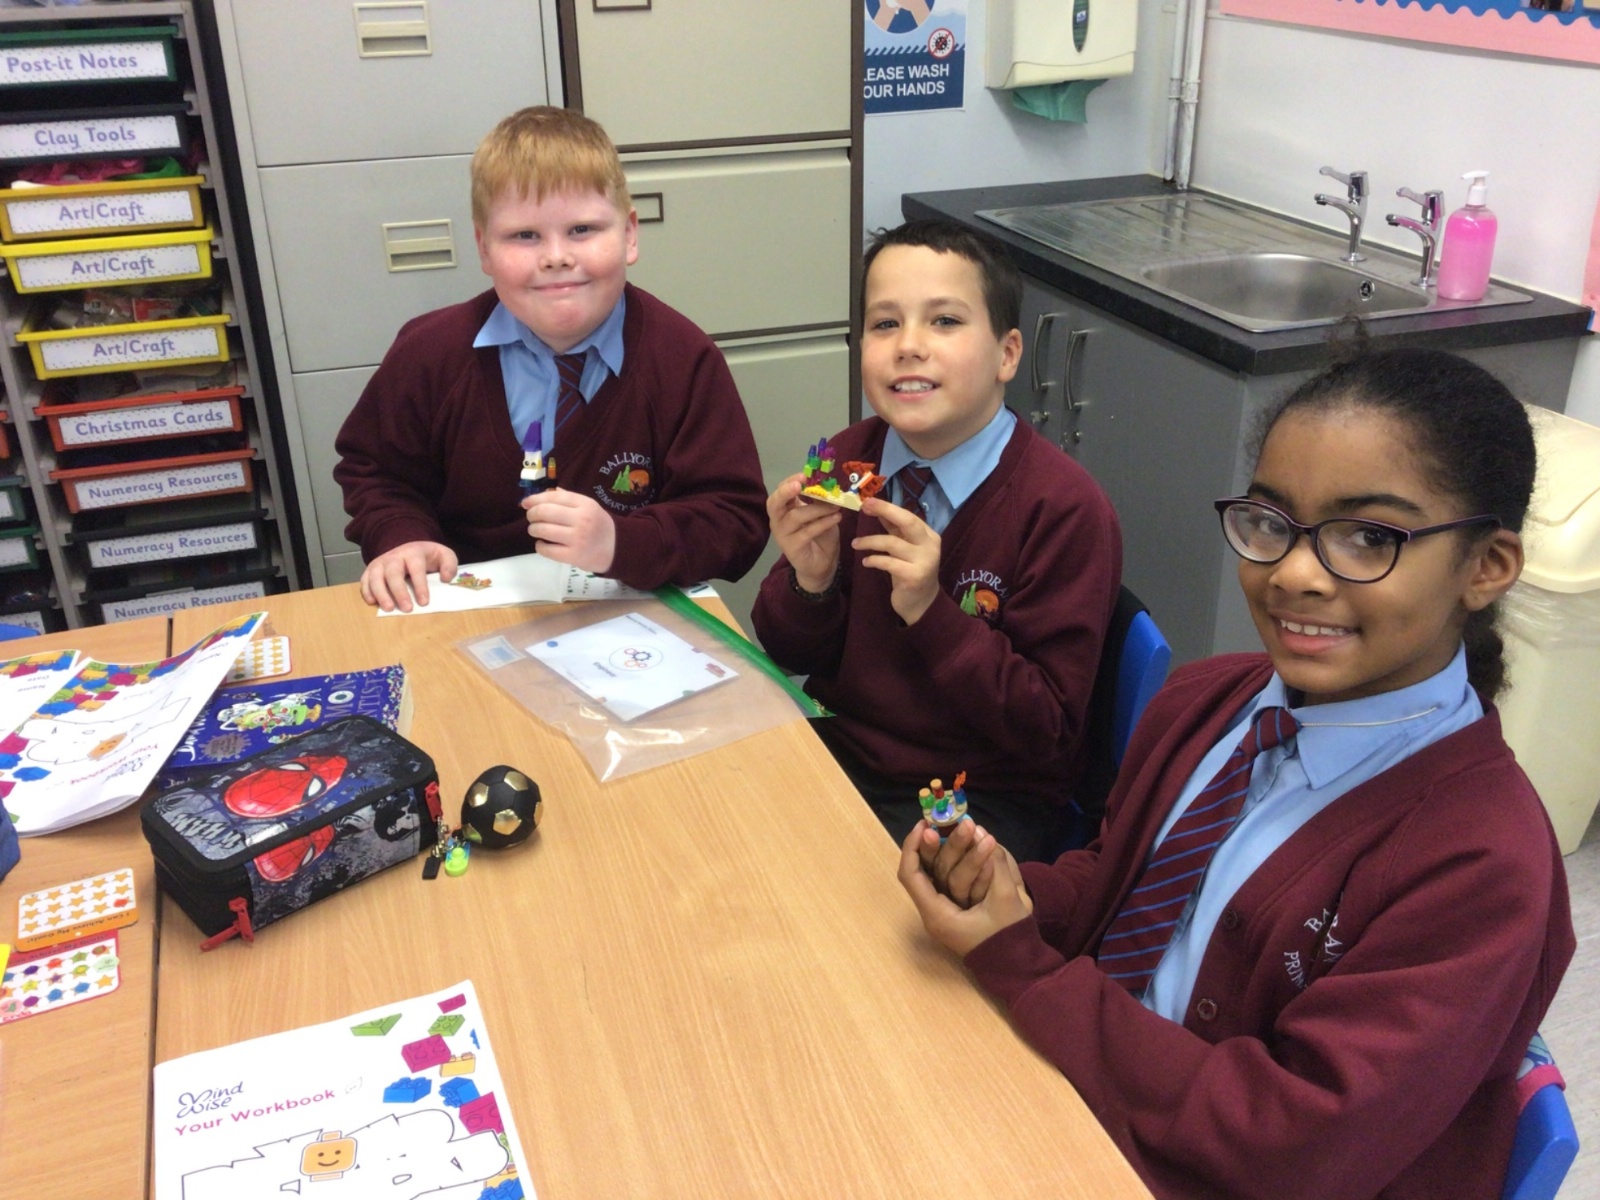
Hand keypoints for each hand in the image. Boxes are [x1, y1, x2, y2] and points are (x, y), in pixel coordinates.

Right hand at [360, 541, 457, 612]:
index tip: (424, 602)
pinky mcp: (371, 570)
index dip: (420, 585)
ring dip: (380, 593)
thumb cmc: (428, 556)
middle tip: (407, 609)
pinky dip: (366, 591)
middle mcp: (394, 556)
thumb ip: (449, 564)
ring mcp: (380, 562)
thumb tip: (445, 578)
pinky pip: (364, 580)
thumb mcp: (444, 555)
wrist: (409, 548)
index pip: (416, 568)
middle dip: (399, 591)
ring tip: (388, 609)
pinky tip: (373, 603)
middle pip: (393, 572)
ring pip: (375, 576)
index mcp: (413, 552)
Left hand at [522, 488, 616, 573]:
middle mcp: (581, 520)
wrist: (617, 549)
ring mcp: (577, 539)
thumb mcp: (589, 506)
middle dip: (532, 514)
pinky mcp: (573, 556)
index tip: (525, 502)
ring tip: (535, 530)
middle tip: (531, 518)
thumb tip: (541, 495)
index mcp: (585, 505)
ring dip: (533, 529)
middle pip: (545, 512)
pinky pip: (547, 550)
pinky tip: (543, 544)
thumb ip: (567, 499)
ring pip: (543, 530)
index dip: (535, 498)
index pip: (554, 497)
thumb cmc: (598, 525)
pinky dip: (540, 546)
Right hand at [767, 472, 841, 593]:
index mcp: (784, 509)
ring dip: (817, 508)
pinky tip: (837, 517)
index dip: (789, 482)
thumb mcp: (820, 513)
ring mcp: (783, 535)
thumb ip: (818, 500)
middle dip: (785, 492)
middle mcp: (778, 520)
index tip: (803, 475)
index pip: (780, 492)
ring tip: (836, 505)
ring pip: (796, 516)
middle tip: (799, 485)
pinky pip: (807, 532)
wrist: (822, 563)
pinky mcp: (792, 548)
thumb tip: (825, 483)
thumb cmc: (820, 535)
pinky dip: (824, 523)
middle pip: (774, 503)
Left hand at [855, 497, 940, 624]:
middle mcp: (930, 546)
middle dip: (885, 510)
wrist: (921, 604)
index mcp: (929, 536)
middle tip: (863, 507)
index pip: (908, 516)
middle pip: (907, 522)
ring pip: (893, 543)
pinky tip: (866, 561)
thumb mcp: (904, 549)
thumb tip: (875, 508)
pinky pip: (889, 563)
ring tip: (855, 544)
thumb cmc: (910, 572)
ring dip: (870, 541)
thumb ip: (894, 530)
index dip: (887, 507)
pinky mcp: (914, 576)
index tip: (868, 501)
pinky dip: (874, 560)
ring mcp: (924, 561)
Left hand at [898, 820, 1033, 956]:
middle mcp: (934, 913)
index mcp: (938, 915)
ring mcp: (943, 910)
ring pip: (937, 873)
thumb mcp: (1007, 899)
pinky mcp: (954, 908)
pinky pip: (948, 879)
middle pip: (925, 870)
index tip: (925, 825)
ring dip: (949, 849)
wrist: (1020, 966)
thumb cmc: (1010, 937)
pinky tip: (968, 846)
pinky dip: (956, 861)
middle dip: (938, 843)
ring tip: (963, 828)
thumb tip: (981, 831)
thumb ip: (995, 865)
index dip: (913, 847)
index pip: (911, 875)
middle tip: (949, 822)